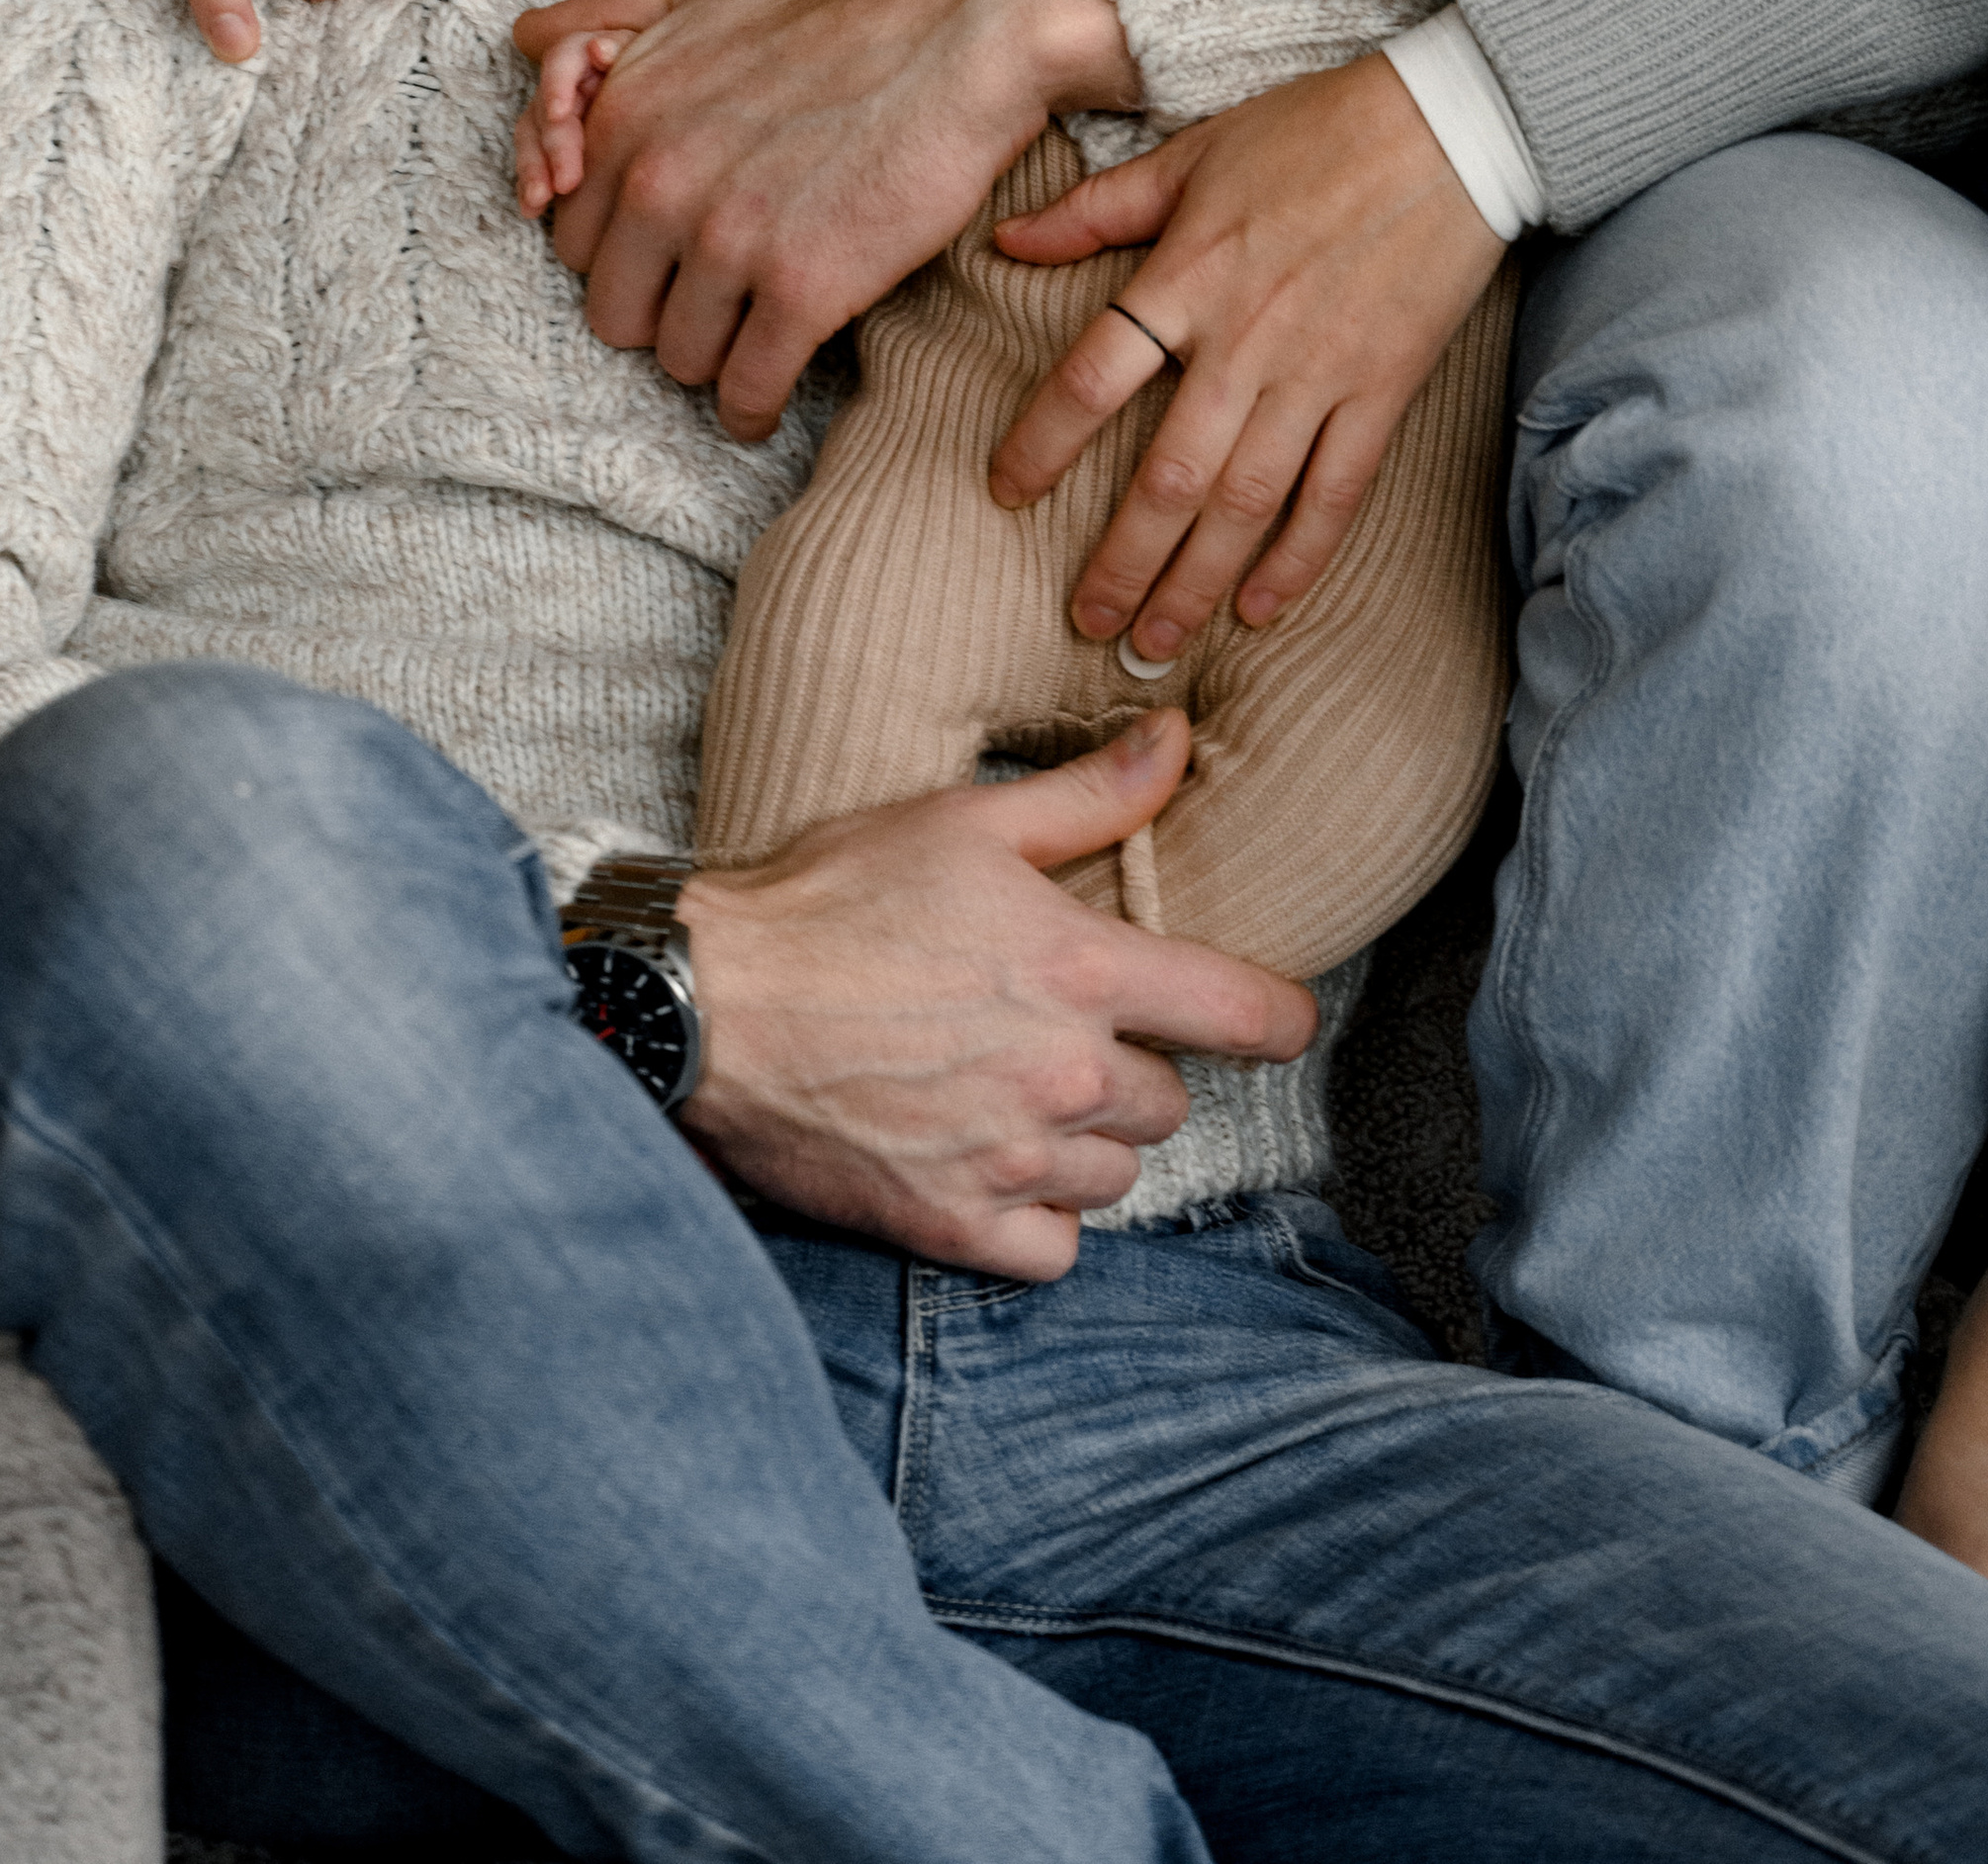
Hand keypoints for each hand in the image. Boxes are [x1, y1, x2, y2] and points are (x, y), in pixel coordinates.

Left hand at [512, 0, 1134, 441]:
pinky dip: (753, 407)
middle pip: (613, 311)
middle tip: (711, 299)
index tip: (667, 257)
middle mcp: (658, 180)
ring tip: (750, 337)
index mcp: (624, 115)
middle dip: (658, 311)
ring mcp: (728, 239)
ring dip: (712, 359)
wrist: (963, 31)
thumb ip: (602, 15)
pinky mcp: (802, 287)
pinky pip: (747, 389)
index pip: (571, 241)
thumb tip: (521, 34)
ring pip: (676, 359)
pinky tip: (768, 397)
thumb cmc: (837, 9)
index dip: (623, 254)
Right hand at [677, 710, 1314, 1274]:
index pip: (1244, 1012)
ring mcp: (1012, 1158)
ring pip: (1115, 1175)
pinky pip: (1056, 1249)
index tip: (1278, 1022)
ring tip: (1012, 1094)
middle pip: (1169, 1100)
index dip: (1280, 1018)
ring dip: (1084, 1143)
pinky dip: (1036, 1219)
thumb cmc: (829, 901)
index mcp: (1080, 968)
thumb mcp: (962, 822)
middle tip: (1059, 1034)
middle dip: (1130, 1067)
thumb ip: (1088, 795)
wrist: (708, 1007)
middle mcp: (1065, 1074)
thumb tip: (1179, 738)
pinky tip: (991, 1167)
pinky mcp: (956, 1227)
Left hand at [991, 52, 1504, 664]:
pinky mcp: (1381, 394)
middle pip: (1168, 476)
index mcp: (1186, 277)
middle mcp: (1245, 342)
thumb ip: (1097, 209)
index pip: (1091, 378)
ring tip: (1156, 641)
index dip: (1041, 442)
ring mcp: (1317, 376)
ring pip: (1244, 505)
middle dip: (1123, 561)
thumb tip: (1007, 237)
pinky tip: (1261, 611)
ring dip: (1196, 583)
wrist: (1448, 129)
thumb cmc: (1312, 131)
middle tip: (1087, 623)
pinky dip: (1298, 560)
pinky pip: (1334, 495)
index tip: (1005, 492)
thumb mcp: (1190, 154)